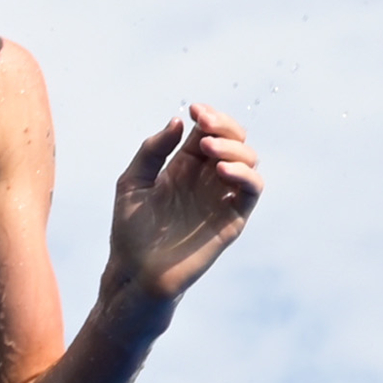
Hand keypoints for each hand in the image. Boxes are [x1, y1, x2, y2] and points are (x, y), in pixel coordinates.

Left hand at [107, 102, 261, 305]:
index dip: (208, 115)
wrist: (136, 272)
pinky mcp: (232, 220)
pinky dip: (244, 174)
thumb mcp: (132, 182)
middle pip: (234, 139)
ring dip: (233, 147)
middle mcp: (207, 178)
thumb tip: (178, 121)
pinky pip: (252, 190)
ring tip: (208, 150)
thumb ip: (153, 150)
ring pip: (249, 160)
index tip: (194, 110)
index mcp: (185, 165)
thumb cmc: (131, 230)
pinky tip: (221, 170)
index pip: (209, 130)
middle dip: (224, 125)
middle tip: (204, 125)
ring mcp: (222, 197)